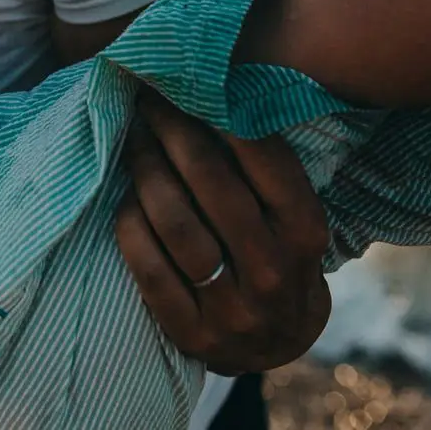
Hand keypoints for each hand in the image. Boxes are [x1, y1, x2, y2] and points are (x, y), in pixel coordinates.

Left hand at [113, 90, 332, 375]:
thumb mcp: (292, 221)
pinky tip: (125, 199)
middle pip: (213, 186)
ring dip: (147, 173)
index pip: (268, 163)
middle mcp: (274, 273)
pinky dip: (131, 226)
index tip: (189, 83)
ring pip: (177, 225)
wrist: (273, 347)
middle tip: (148, 101)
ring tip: (133, 142)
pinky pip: (148, 268)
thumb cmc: (276, 259)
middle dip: (174, 132)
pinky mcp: (191, 334)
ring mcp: (232, 310)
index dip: (223, 116)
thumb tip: (216, 91)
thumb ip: (265, 173)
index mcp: (305, 236)